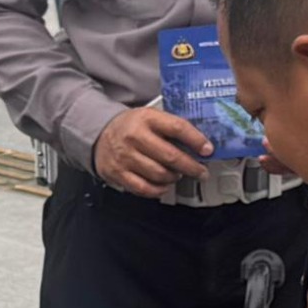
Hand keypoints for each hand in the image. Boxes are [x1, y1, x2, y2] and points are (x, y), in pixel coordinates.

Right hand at [91, 105, 212, 197]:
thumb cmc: (131, 127)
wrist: (99, 133)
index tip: (208, 150)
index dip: (196, 140)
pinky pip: (144, 188)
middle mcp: (134, 136)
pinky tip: (164, 185)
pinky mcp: (118, 173)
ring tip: (177, 174)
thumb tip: (199, 145)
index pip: (177, 128)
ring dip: (174, 177)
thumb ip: (171, 128)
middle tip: (201, 171)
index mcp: (146, 118)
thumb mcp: (150, 117)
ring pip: (159, 174)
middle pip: (171, 156)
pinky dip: (158, 190)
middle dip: (192, 167)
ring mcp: (125, 156)